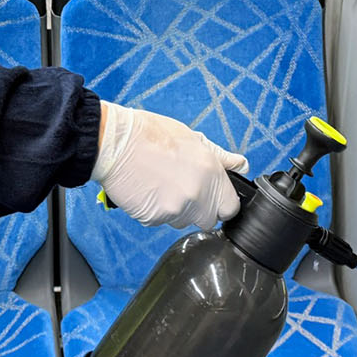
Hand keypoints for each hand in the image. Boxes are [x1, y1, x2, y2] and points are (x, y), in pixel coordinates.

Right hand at [92, 103, 248, 230]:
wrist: (115, 143)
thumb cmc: (150, 135)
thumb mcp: (192, 138)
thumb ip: (219, 157)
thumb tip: (241, 164)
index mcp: (211, 173)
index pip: (231, 208)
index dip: (222, 204)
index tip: (213, 198)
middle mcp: (198, 195)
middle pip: (208, 220)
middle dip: (199, 210)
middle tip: (181, 189)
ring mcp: (176, 209)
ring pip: (182, 221)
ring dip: (176, 210)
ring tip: (160, 185)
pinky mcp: (154, 218)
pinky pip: (160, 221)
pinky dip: (155, 210)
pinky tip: (147, 190)